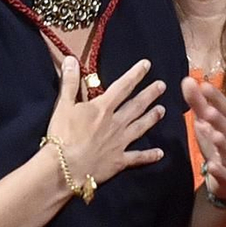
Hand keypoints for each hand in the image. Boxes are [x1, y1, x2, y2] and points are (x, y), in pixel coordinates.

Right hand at [45, 55, 166, 190]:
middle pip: (136, 106)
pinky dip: (149, 155)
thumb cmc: (62, 136)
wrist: (65, 167)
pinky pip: (137, 157)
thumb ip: (70, 82)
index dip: (135, 74)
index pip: (122, 87)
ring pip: (140, 127)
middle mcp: (116, 123)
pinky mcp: (119, 161)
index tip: (147, 64)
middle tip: (162, 86)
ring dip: (152, 118)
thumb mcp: (63, 105)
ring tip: (163, 110)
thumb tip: (71, 59)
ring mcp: (120, 143)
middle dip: (150, 94)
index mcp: (103, 108)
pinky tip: (160, 153)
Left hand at [184, 77, 225, 206]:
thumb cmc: (219, 150)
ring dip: (221, 141)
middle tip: (207, 109)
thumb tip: (188, 80)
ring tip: (212, 133)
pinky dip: (219, 170)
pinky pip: (224, 174)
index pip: (225, 109)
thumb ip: (198, 104)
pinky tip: (212, 166)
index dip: (216, 98)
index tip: (204, 85)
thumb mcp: (207, 126)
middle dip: (218, 119)